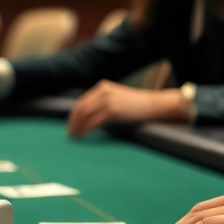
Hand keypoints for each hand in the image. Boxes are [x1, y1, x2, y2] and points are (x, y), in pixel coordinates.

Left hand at [66, 80, 184, 137]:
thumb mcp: (116, 98)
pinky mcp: (112, 110)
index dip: (73, 115)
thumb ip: (102, 102)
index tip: (70, 125)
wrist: (153, 104)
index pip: (81, 101)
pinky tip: (83, 135)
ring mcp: (107, 100)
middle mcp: (102, 91)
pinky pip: (93, 121)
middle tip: (70, 133)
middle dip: (73, 122)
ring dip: (77, 127)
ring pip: (85, 115)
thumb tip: (87, 116)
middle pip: (80, 108)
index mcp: (102, 87)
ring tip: (75, 136)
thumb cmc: (136, 105)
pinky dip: (86, 129)